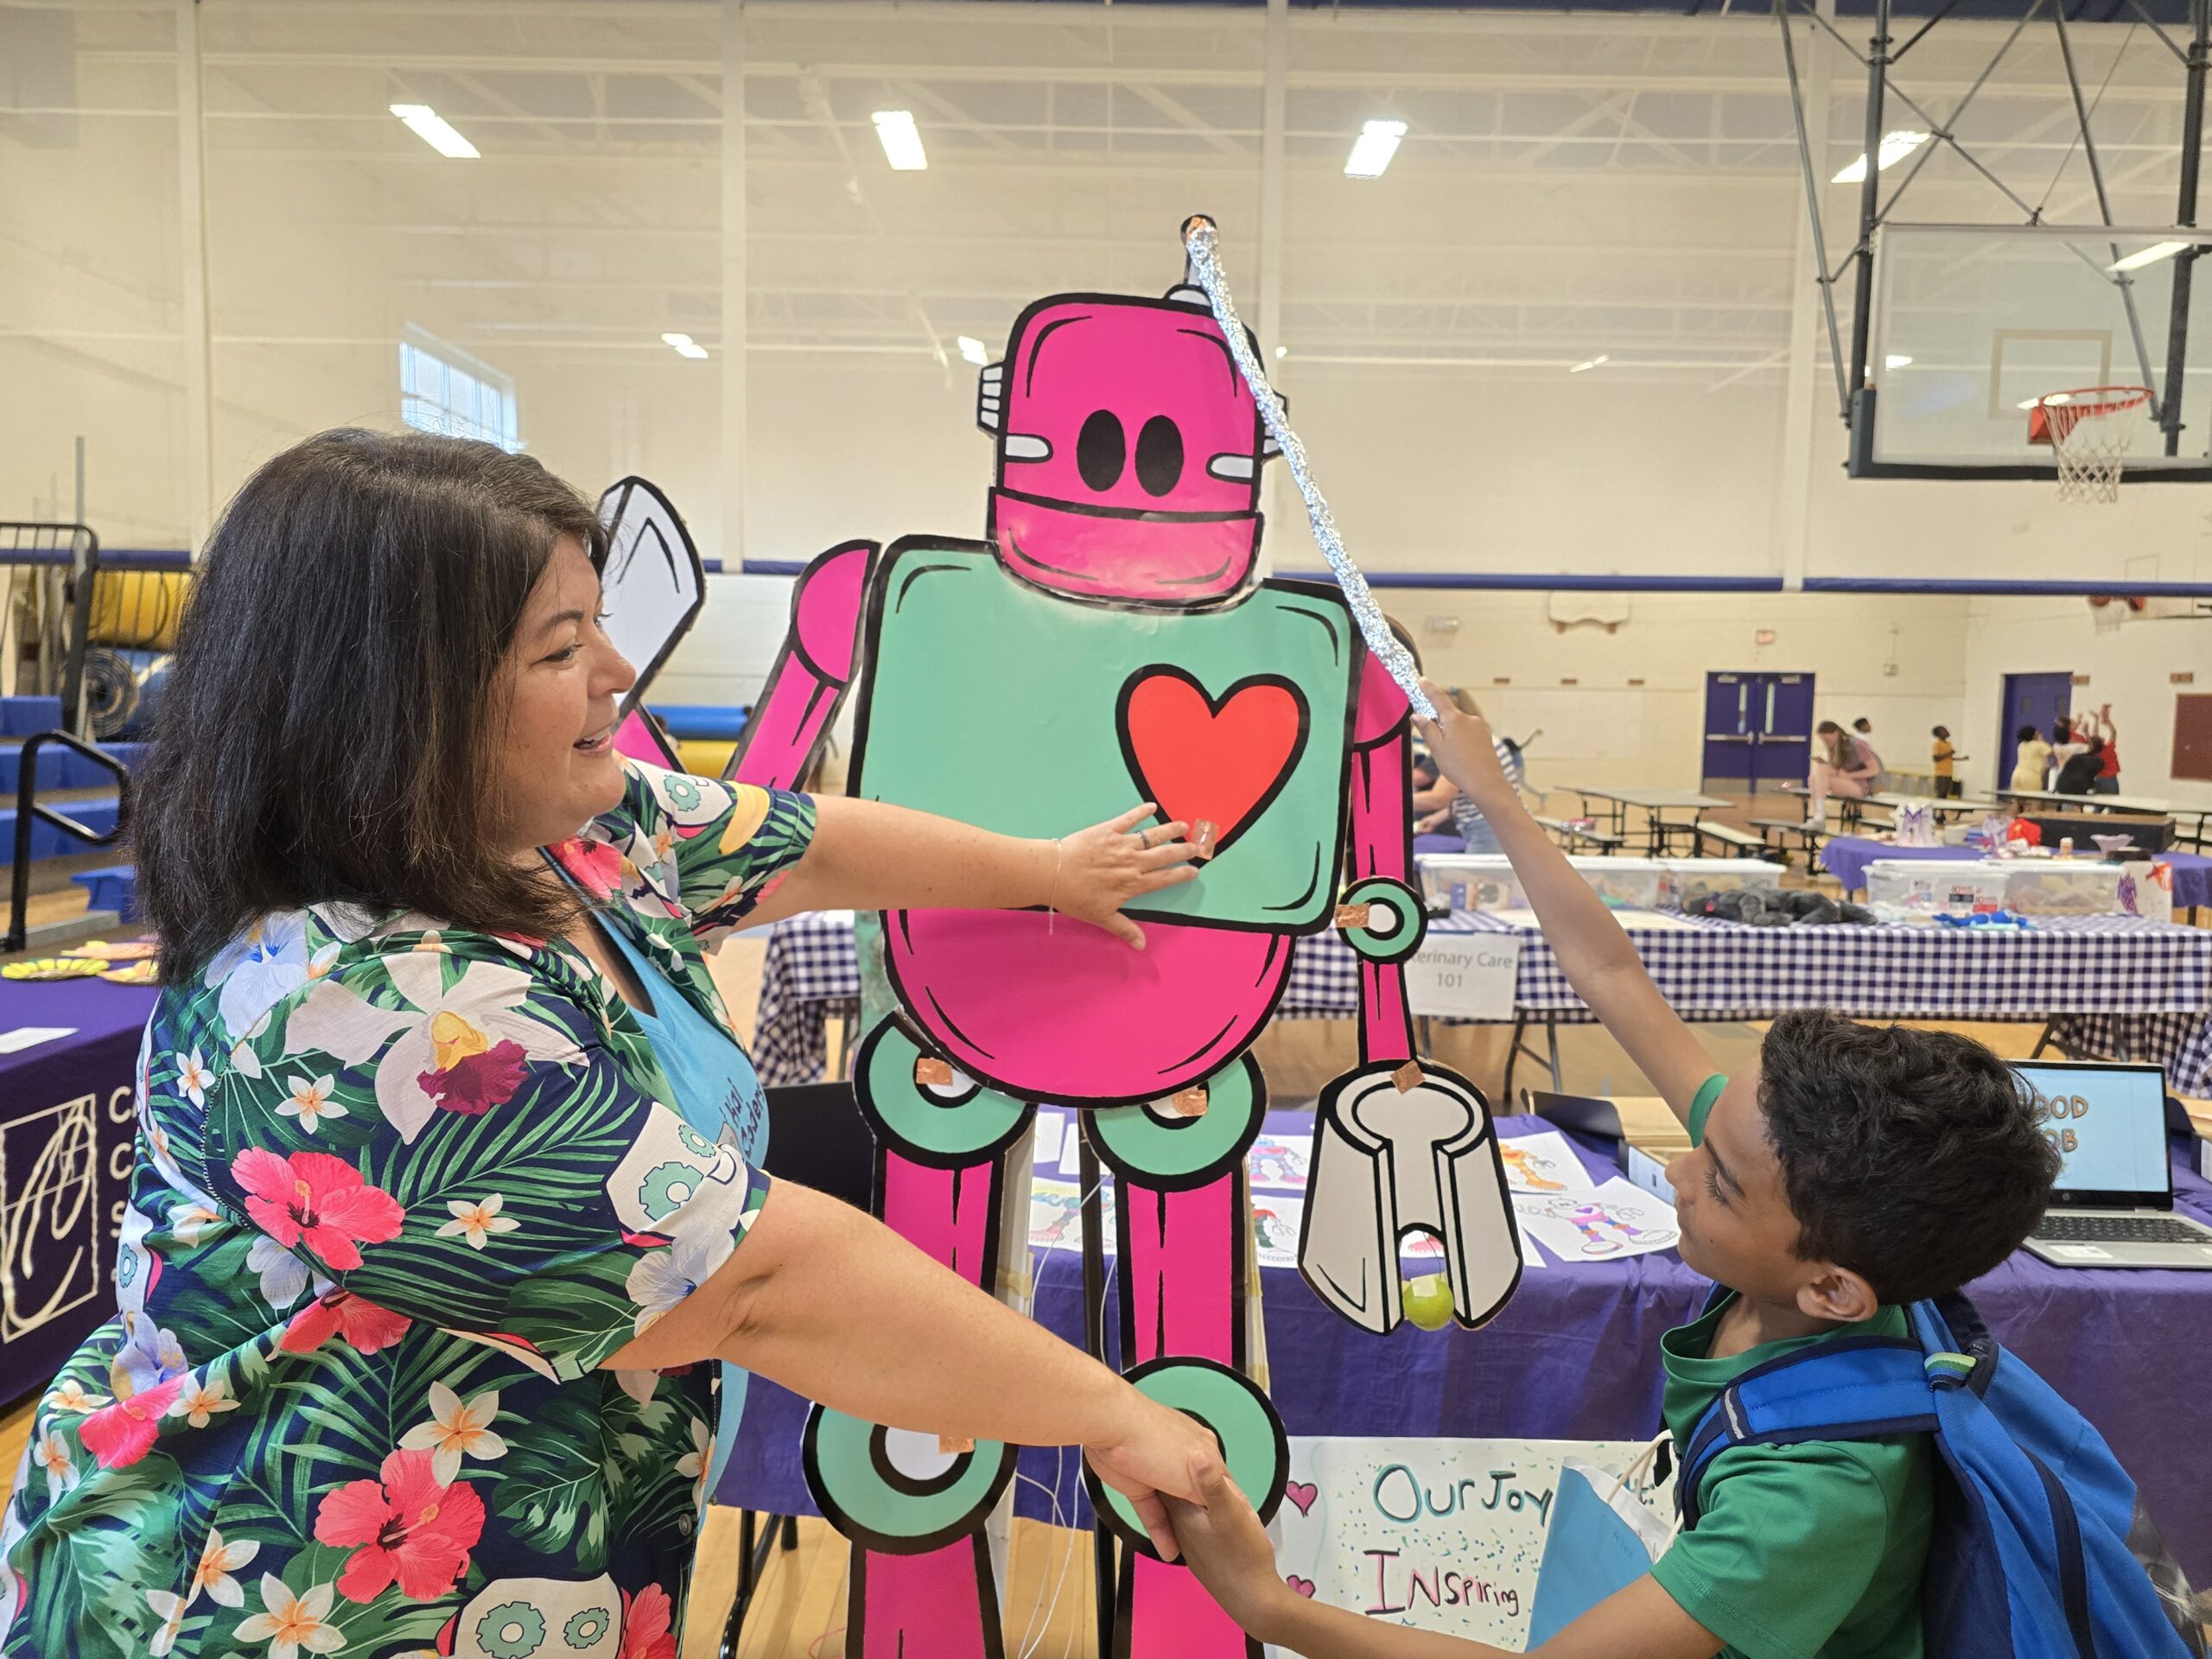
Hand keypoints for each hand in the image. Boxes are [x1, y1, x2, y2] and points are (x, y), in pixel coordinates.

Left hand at [1052, 803, 1201, 948]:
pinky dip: (1141, 812)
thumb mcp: (1102, 917)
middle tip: (1196, 846)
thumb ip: (1125, 930)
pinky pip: (1129, 819)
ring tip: (1184, 826)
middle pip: (1164, 855)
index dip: (1181, 874)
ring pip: (1152, 836)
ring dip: (1170, 830)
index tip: (1194, 870)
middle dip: (1182, 851)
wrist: (1055, 874)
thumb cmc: (1076, 898)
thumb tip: (1142, 946)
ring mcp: (1122, 844)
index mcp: (1134, 884)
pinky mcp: (1108, 830)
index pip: (1164, 878)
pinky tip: (1151, 807)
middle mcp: (1133, 862)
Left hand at [1083, 1390, 1225, 1560]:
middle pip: (1198, 1496)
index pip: (1221, 1482)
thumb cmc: (1156, 1439)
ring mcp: (1158, 1472)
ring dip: (1181, 1530)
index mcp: (1203, 1448)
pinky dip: (1160, 1532)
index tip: (1237, 1528)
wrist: (1112, 1426)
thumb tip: (1226, 1510)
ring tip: (1193, 1553)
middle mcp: (1182, 1459)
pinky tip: (1169, 1550)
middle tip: (1214, 1544)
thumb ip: (1211, 1493)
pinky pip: (1152, 1513)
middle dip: (1205, 1519)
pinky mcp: (1137, 1485)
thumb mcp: (1196, 1474)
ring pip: (1174, 1508)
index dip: (1229, 1505)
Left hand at [1163, 1463, 1293, 1636]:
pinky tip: (1219, 1514)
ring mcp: (1190, 1542)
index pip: (1164, 1477)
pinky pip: (1198, 1524)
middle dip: (1183, 1475)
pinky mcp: (1203, 1554)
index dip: (1171, 1458)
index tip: (1181, 1442)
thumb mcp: (1232, 1513)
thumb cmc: (1244, 1556)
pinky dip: (1205, 1513)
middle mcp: (1180, 1527)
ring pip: (1187, 1507)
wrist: (1254, 1602)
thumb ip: (1213, 1484)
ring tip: (1216, 1485)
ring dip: (1196, 1495)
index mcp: (1182, 1513)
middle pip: (1173, 1491)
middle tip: (1201, 1459)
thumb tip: (1197, 1453)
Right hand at [1411, 678, 1511, 810]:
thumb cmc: (1461, 768)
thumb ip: (1427, 729)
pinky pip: (1468, 735)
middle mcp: (1469, 719)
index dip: (1428, 688)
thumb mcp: (1437, 748)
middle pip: (1448, 715)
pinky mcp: (1485, 738)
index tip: (1422, 680)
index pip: (1438, 698)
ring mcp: (1480, 728)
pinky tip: (1460, 758)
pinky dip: (1461, 742)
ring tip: (1450, 757)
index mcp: (1455, 719)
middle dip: (1439, 725)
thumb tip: (1417, 715)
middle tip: (1435, 744)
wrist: (1486, 783)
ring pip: (1458, 727)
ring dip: (1451, 736)